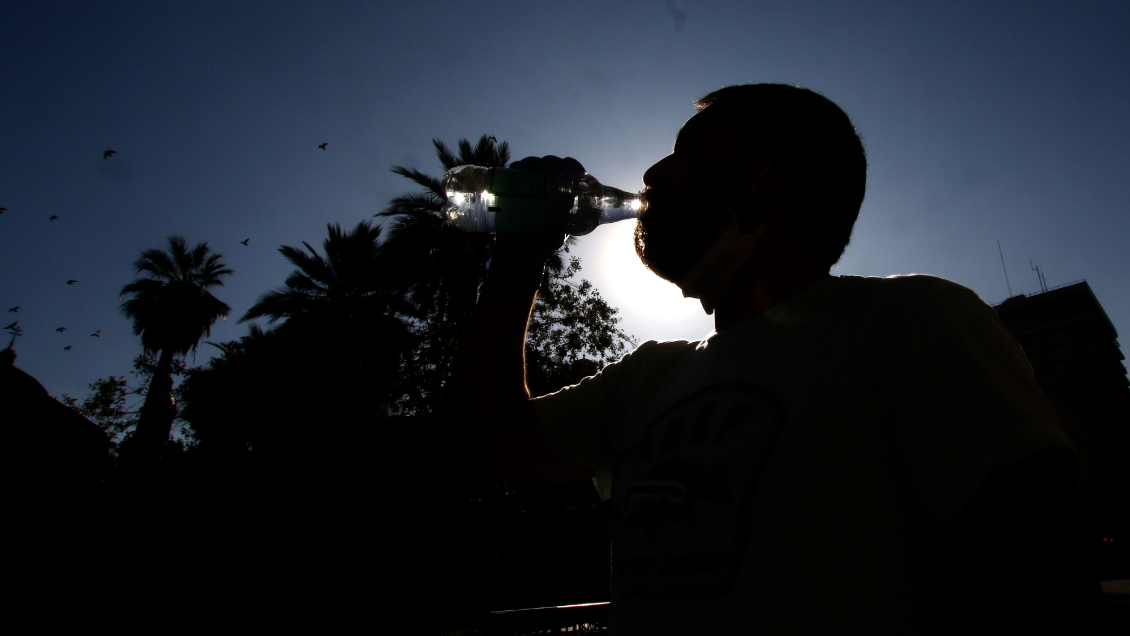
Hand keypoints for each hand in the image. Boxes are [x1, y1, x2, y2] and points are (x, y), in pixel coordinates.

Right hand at [487, 155, 585, 291]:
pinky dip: (516, 168)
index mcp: (563, 201)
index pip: (573, 177)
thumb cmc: (539, 249)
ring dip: (534, 162)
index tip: (566, 164)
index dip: (572, 166)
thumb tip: (555, 225)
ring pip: (535, 168)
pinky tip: (516, 167)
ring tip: (531, 165)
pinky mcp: (514, 192)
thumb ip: (554, 236)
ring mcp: (531, 190)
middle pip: (553, 169)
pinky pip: (516, 175)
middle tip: (546, 165)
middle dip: (551, 162)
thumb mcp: (550, 243)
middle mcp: (549, 192)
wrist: (516, 256)